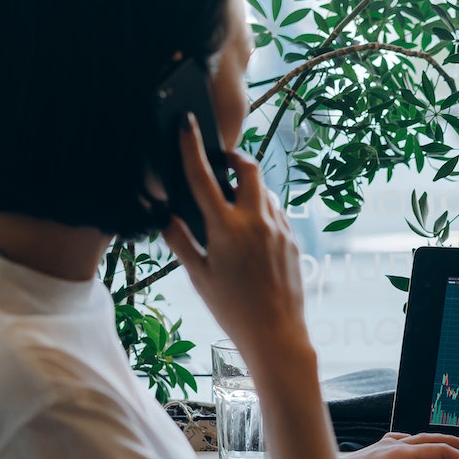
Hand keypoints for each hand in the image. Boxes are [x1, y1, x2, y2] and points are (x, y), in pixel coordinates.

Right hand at [164, 114, 306, 361]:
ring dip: (249, 189)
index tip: (186, 124)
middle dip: (235, 158)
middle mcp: (256, 221)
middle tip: (222, 162)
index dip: (191, 147)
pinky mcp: (293, 240)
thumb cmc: (232, 310)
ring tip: (233, 206)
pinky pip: (277, 213)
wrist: (277, 335)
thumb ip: (180, 241)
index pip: (202, 177)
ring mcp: (279, 229)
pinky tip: (252, 232)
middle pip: (249, 168)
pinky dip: (262, 211)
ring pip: (265, 192)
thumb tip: (166, 217)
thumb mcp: (198, 277)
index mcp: (226, 228)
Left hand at [340, 432, 458, 458]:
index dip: (458, 456)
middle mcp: (394, 445)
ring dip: (439, 441)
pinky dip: (419, 441)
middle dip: (454, 443)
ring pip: (419, 439)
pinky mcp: (377, 451)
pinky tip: (415, 444)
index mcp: (399, 454)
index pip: (437, 451)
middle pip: (431, 441)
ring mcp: (385, 446)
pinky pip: (404, 441)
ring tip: (454, 444)